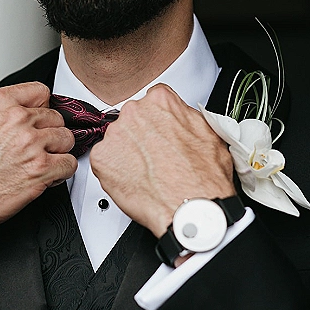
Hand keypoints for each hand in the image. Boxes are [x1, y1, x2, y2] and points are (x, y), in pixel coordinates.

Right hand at [0, 82, 76, 249]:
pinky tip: (43, 178)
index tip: (38, 121)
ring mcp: (30, 143)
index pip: (41, 92)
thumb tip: (27, 113)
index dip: (41, 109)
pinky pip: (69, 164)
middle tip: (34, 150)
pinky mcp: (40, 169)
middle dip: (48, 135)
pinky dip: (60, 174)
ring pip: (66, 139)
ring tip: (36, 164)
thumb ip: (2, 114)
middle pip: (56, 117)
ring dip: (57, 154)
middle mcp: (16, 119)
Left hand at [89, 84, 234, 237]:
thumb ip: (185, 116)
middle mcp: (134, 112)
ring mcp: (115, 134)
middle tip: (155, 157)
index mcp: (160, 100)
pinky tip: (134, 181)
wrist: (190, 209)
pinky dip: (114, 172)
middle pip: (132, 119)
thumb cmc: (202, 177)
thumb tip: (178, 116)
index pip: (152, 101)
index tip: (159, 133)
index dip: (157, 121)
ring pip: (117, 140)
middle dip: (141, 136)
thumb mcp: (208, 132)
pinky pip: (104, 161)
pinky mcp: (101, 158)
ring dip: (126, 153)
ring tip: (147, 172)